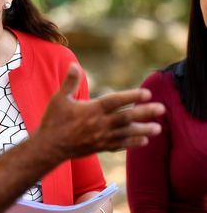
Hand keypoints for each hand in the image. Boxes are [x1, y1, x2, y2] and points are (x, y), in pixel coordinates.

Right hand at [37, 63, 164, 160]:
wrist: (49, 147)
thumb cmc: (53, 121)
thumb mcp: (59, 99)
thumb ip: (69, 82)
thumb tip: (74, 65)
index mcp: (90, 110)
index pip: (115, 102)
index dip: (131, 96)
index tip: (147, 93)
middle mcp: (98, 124)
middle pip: (126, 118)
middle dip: (145, 113)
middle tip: (162, 109)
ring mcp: (100, 137)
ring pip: (126, 134)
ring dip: (143, 131)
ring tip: (159, 128)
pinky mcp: (99, 147)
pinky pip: (119, 145)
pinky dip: (132, 143)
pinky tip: (143, 141)